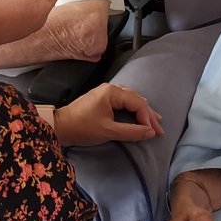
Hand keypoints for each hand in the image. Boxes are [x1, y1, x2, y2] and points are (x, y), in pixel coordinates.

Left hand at [50, 83, 164, 146]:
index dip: (147, 118)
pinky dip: (133, 109)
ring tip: (154, 120)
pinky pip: (123, 101)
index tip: (153, 132)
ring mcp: (106, 92)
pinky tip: (138, 113)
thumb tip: (150, 132)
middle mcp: (111, 88)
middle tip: (159, 127)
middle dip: (148, 114)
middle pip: (136, 99)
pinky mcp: (102, 99)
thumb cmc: (82, 127)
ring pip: (131, 99)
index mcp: (112, 92)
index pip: (138, 103)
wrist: (60, 126)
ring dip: (142, 111)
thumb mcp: (108, 131)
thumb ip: (131, 131)